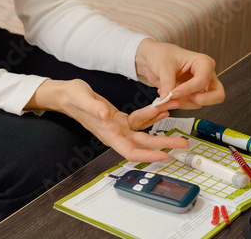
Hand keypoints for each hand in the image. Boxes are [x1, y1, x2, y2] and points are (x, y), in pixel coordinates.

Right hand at [26, 79, 188, 161]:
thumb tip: (106, 115)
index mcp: (108, 133)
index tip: (164, 156)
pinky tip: (163, 110)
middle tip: (183, 143)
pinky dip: (152, 116)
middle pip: (144, 145)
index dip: (148, 156)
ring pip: (145, 133)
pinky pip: (140, 121)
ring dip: (162, 129)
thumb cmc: (72, 97)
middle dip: (164, 144)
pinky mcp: (120, 119)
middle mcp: (116, 134)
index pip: (131, 151)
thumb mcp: (82, 99)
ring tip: (178, 122)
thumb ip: (94, 107)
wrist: (66, 94)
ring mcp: (118, 127)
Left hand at [135, 39, 224, 108]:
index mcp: (203, 63)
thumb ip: (167, 83)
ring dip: (183, 103)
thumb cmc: (161, 55)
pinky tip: (167, 96)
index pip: (203, 81)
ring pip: (201, 103)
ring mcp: (200, 86)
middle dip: (201, 100)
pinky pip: (190, 105)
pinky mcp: (191, 94)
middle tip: (183, 98)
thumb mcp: (163, 66)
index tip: (173, 93)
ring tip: (166, 95)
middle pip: (217, 95)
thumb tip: (167, 99)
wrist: (152, 58)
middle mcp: (206, 75)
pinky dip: (178, 104)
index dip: (188, 89)